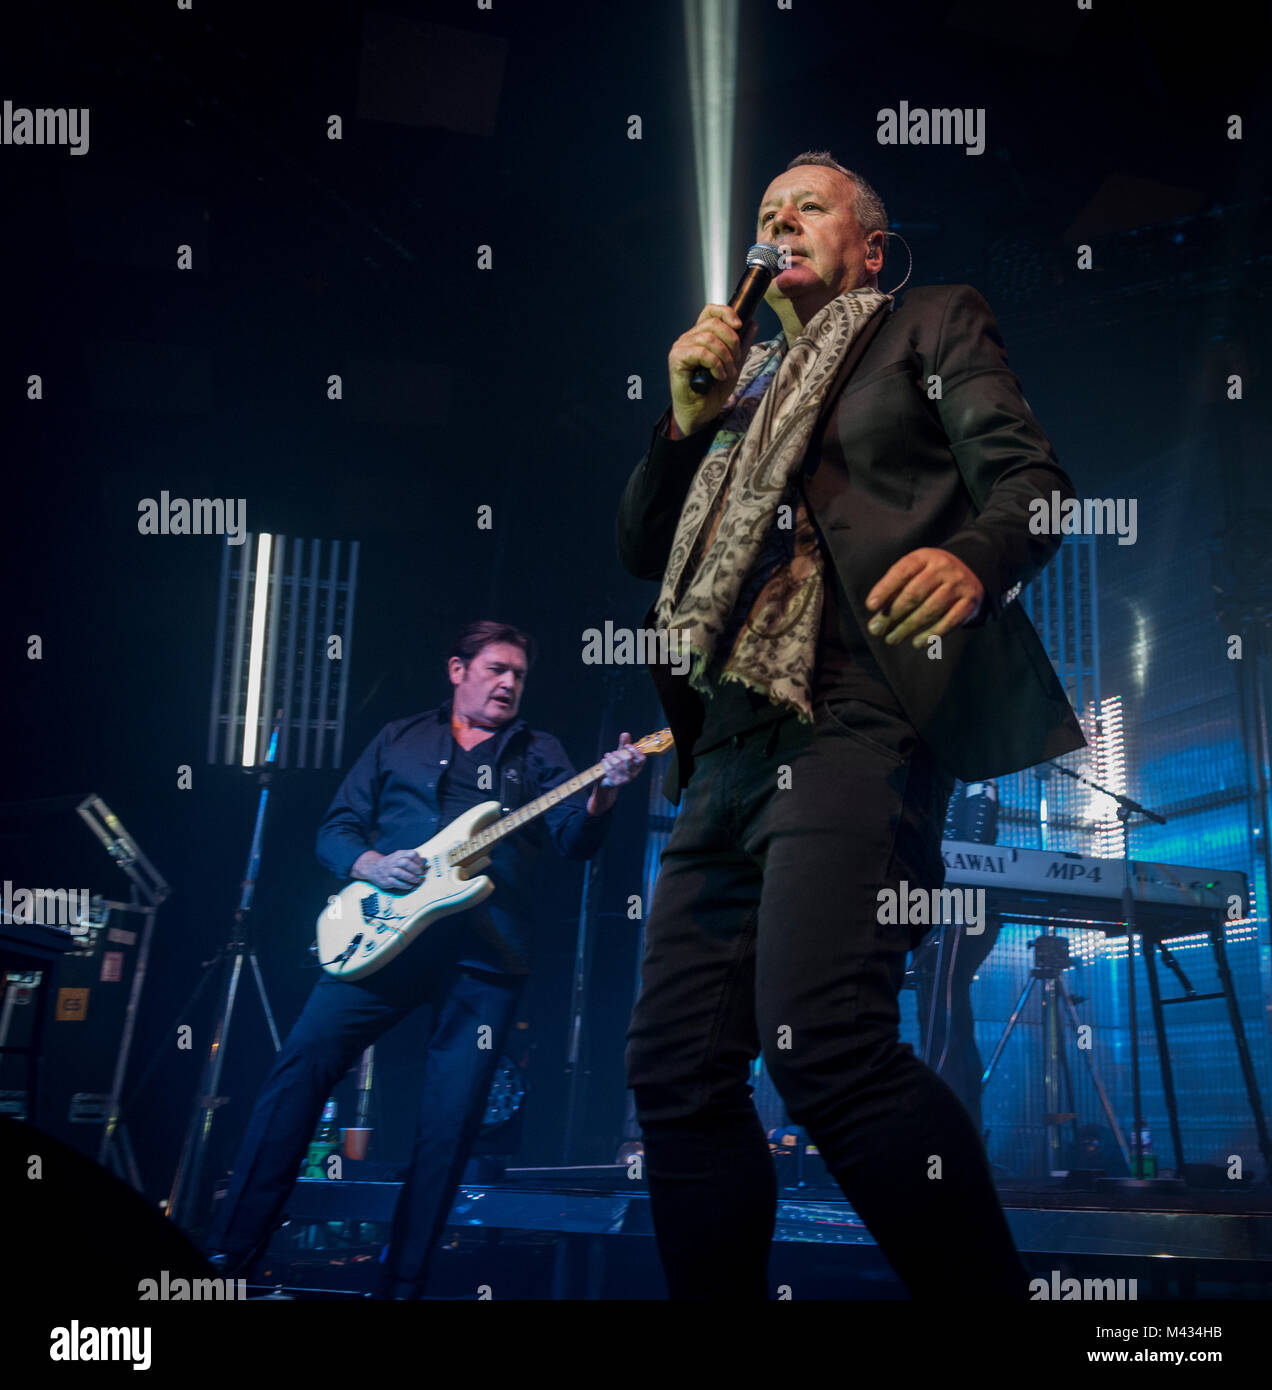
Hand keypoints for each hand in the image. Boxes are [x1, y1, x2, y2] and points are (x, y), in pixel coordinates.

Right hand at [353, 849, 424, 891]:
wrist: (373, 867)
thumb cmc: (391, 863)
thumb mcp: (400, 857)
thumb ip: (412, 859)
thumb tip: (425, 860)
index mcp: (399, 854)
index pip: (412, 854)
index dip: (419, 860)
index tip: (422, 866)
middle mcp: (394, 861)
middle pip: (406, 862)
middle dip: (415, 869)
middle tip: (420, 874)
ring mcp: (389, 871)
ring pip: (400, 873)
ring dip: (411, 878)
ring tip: (416, 881)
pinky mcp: (386, 880)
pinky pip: (396, 883)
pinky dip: (405, 885)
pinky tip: (410, 886)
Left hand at [588, 732, 646, 813]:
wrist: (608, 783)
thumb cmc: (616, 766)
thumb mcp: (621, 755)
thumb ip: (624, 744)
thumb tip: (625, 734)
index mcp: (637, 767)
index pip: (641, 759)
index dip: (634, 750)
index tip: (626, 746)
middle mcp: (633, 774)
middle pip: (628, 759)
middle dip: (619, 752)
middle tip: (613, 752)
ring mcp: (625, 779)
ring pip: (617, 763)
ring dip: (611, 757)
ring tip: (607, 755)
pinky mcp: (616, 782)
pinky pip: (609, 769)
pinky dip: (605, 762)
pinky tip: (604, 760)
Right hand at [668, 305, 758, 436]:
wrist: (700, 413)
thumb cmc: (713, 391)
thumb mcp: (734, 364)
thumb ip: (742, 345)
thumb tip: (753, 324)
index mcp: (700, 335)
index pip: (710, 310)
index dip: (726, 312)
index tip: (739, 326)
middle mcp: (688, 338)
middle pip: (714, 323)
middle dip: (732, 342)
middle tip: (735, 362)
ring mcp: (681, 347)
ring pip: (709, 338)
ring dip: (725, 357)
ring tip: (727, 373)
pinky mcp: (677, 359)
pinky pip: (701, 352)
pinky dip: (716, 364)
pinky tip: (718, 376)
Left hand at [865, 548, 984, 647]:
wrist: (968, 577)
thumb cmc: (929, 578)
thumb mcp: (913, 574)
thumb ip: (895, 588)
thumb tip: (875, 611)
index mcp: (925, 557)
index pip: (902, 572)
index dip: (885, 589)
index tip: (871, 606)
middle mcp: (943, 567)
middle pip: (914, 593)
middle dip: (892, 614)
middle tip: (876, 630)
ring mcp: (959, 584)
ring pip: (930, 609)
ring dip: (908, 627)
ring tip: (892, 639)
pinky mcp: (970, 602)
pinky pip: (950, 621)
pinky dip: (932, 634)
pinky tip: (918, 643)